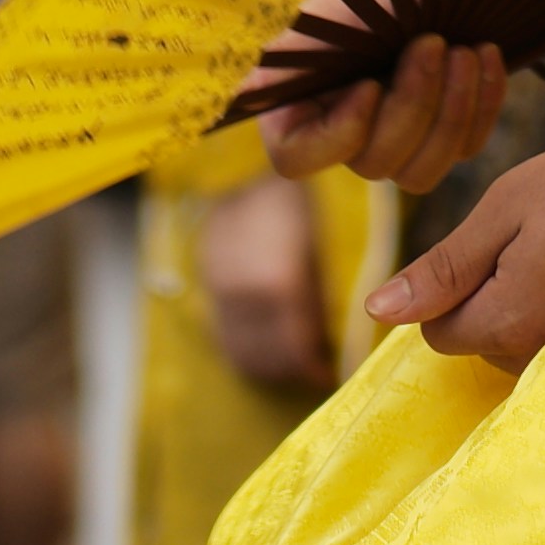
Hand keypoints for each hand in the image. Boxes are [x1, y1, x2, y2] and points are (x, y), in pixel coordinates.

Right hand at [192, 175, 335, 388]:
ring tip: (294, 364)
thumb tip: (338, 338)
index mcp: (278, 283)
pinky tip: (268, 349)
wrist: (240, 172)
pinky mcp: (207, 292)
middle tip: (316, 370)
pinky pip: (226, 338)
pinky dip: (248, 352)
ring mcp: (219, 295)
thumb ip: (324, 293)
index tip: (330, 373)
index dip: (314, 367)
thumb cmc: (293, 205)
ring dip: (271, 366)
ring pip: (244, 353)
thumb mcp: (317, 244)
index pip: (295, 349)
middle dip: (293, 371)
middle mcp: (243, 296)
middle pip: (268, 358)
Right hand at [255, 32, 507, 193]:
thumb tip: (284, 86)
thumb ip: (314, 43)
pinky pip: (464, 150)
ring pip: (420, 172)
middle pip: (374, 164)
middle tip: (434, 44)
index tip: (370, 85)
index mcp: (295, 103)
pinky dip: (482, 106)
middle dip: (413, 106)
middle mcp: (340, 132)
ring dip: (451, 113)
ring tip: (466, 51)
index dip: (338, 135)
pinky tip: (488, 55)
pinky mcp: (439, 134)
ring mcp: (391, 139)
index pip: (297, 158)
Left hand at [362, 131, 544, 370]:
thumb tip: (376, 311)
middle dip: (490, 299)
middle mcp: (542, 358)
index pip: (439, 333)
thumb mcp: (506, 206)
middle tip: (540, 240)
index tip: (497, 241)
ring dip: (528, 308)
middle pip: (480, 346)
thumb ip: (442, 267)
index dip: (453, 285)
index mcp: (508, 320)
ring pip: (519, 348)